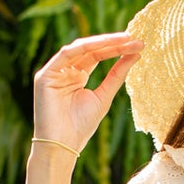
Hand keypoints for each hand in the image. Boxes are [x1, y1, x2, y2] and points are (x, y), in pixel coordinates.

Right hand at [33, 32, 143, 154]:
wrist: (62, 145)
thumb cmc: (81, 126)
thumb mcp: (104, 97)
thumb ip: (117, 75)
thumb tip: (135, 54)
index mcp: (77, 76)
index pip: (97, 56)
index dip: (116, 49)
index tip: (138, 45)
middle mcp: (65, 70)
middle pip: (91, 50)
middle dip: (113, 43)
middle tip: (135, 39)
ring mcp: (54, 71)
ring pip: (80, 49)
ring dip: (102, 42)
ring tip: (124, 39)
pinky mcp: (45, 75)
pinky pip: (66, 54)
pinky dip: (85, 47)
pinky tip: (103, 44)